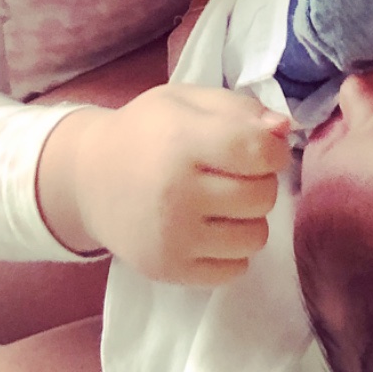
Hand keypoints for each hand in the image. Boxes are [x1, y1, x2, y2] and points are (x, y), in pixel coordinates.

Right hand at [68, 83, 290, 284]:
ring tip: (223, 203)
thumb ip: (241, 110)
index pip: (259, 152)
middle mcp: (177, 194)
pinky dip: (232, 250)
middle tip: (234, 174)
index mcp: (182, 142)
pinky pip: (235, 270)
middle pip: (262, 196)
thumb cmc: (146, 132)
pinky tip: (210, 228)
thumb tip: (285, 129)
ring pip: (255, 237)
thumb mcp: (187, 101)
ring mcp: (172, 237)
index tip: (259, 148)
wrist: (88, 178)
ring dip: (249, 218)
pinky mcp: (169, 270)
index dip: (273, 149)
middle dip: (259, 182)